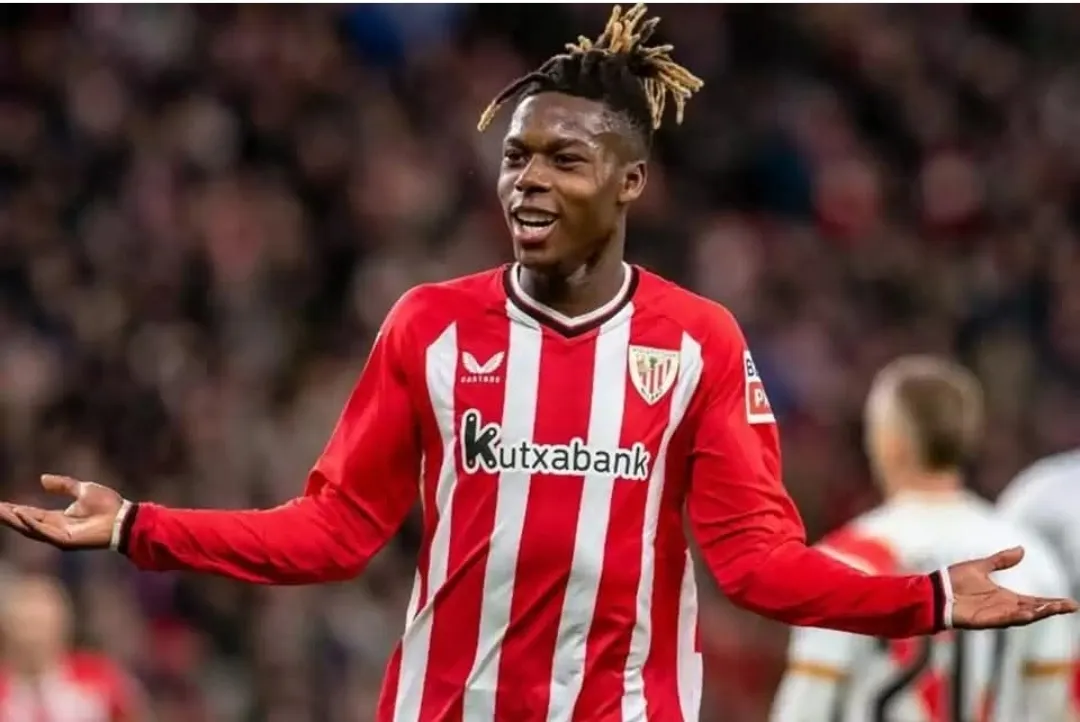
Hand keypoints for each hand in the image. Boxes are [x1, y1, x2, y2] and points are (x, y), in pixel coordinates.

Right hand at [0, 475, 123, 549]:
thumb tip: (42, 479)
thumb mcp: (82, 489)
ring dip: (13, 520)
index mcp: (59, 519)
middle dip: (8, 516)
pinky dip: (32, 523)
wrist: (123, 518)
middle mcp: (56, 529)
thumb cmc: (108, 505)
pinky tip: (20, 514)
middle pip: (25, 523)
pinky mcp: (65, 540)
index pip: (31, 514)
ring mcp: (59, 536)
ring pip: (30, 528)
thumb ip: (62, 485)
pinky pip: (44, 531)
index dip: (15, 510)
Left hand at [948, 546, 1078, 628]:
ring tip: (1056, 608)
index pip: (1034, 601)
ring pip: (1023, 616)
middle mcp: (1004, 608)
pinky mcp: (984, 620)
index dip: (1051, 602)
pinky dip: (1018, 617)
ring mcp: (995, 615)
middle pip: (1034, 610)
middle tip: (1071, 606)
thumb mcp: (981, 567)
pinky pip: (1004, 619)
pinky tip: (1030, 614)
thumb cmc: (953, 581)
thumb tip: (1022, 550)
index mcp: (1005, 597)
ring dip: (1039, 612)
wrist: (933, 592)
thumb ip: (1001, 560)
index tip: (1070, 603)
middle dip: (1052, 608)